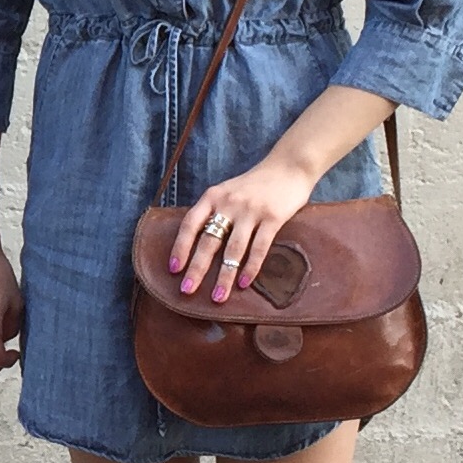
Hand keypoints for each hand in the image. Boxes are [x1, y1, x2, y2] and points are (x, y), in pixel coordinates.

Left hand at [168, 157, 317, 303]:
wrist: (289, 166)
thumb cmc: (256, 184)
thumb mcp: (228, 192)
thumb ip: (215, 212)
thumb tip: (198, 245)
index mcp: (213, 196)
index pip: (191, 223)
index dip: (180, 247)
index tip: (174, 268)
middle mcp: (229, 203)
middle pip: (209, 240)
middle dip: (197, 268)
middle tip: (187, 291)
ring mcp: (251, 210)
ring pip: (233, 249)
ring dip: (224, 276)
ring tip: (218, 297)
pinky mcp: (273, 217)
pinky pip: (259, 247)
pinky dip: (251, 267)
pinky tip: (245, 284)